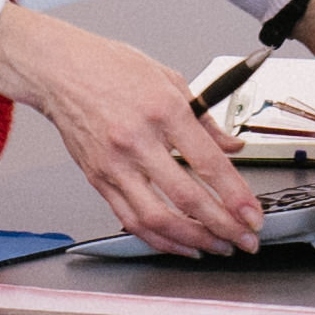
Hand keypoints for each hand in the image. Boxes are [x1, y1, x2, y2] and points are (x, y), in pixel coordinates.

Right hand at [0, 7, 262, 253]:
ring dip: (193, 240)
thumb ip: (205, 120)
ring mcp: (114, 164)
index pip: (208, 163)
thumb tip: (232, 149)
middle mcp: (137, 141)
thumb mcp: (169, 79)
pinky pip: (130, 220)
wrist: (60, 70)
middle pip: (187, 198)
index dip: (236, 196)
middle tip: (245, 240)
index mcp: (163, 110)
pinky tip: (181, 244)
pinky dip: (159, 239)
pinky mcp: (97, 180)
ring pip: (157, 219)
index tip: (254, 214)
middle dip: (224, 226)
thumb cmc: (111, 67)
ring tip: (218, 247)